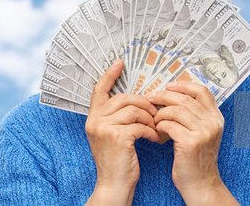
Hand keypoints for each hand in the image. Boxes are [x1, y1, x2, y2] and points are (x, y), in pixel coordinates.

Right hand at [85, 60, 159, 204]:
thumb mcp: (112, 136)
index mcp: (93, 118)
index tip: (119, 63)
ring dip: (150, 118)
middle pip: (124, 98)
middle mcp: (95, 121)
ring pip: (134, 110)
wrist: (114, 185)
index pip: (99, 90)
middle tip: (156, 113)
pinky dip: (151, 130)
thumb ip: (118, 119)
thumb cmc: (118, 163)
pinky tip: (154, 138)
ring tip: (156, 128)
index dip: (109, 75)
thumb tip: (138, 102)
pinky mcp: (117, 136)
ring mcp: (104, 128)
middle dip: (144, 103)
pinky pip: (140, 124)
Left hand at [146, 81, 238, 204]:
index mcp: (216, 117)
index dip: (184, 85)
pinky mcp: (191, 142)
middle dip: (164, 96)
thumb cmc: (196, 158)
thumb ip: (194, 116)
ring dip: (160, 113)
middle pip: (185, 99)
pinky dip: (160, 125)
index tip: (168, 86)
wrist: (200, 183)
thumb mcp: (202, 133)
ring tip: (154, 119)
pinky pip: (170, 125)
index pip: (202, 91)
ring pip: (176, 110)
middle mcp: (212, 123)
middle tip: (150, 97)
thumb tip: (172, 96)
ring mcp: (203, 132)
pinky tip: (157, 130)